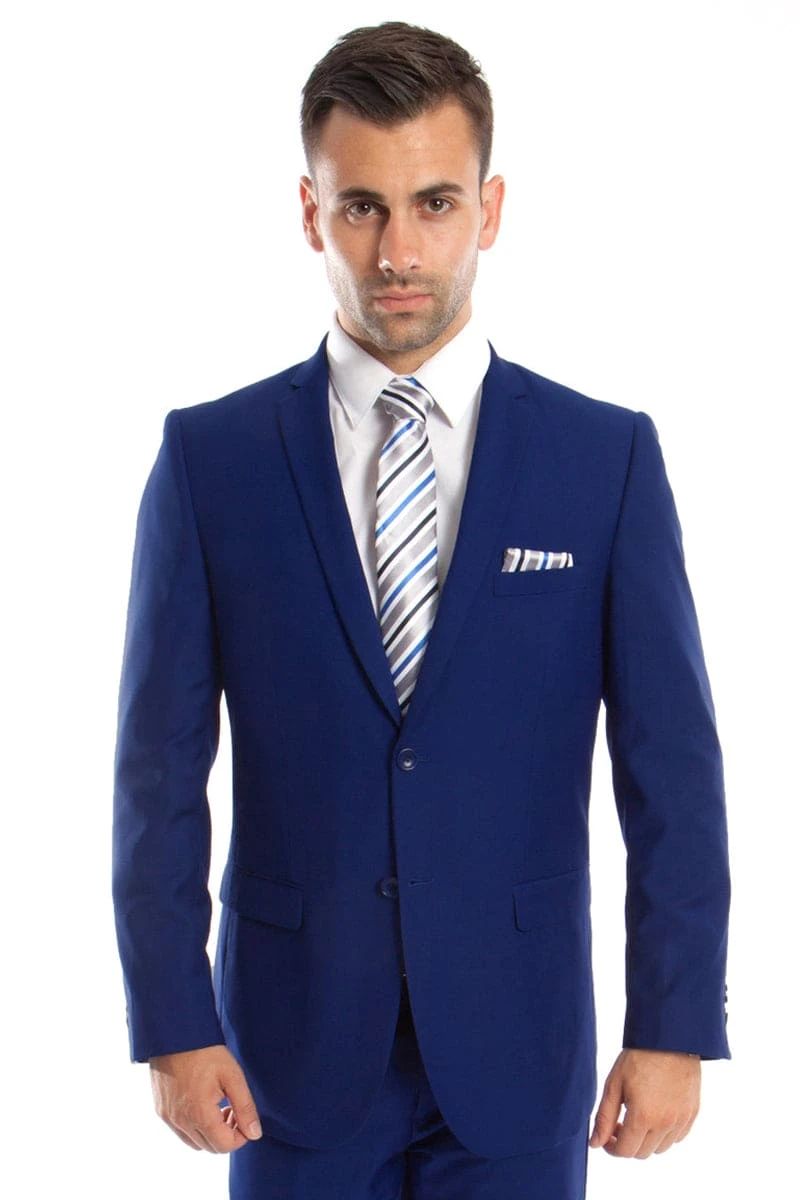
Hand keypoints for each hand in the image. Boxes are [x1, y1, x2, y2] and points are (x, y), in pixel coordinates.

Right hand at [149, 1043, 263, 1152]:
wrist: (175, 1034)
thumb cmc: (205, 1052)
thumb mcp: (233, 1076)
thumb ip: (245, 1107)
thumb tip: (254, 1133)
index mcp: (199, 1114)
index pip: (224, 1146)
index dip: (240, 1136)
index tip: (243, 1115)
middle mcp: (181, 1121)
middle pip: (210, 1147)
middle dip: (226, 1134)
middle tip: (233, 1109)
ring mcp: (168, 1117)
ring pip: (195, 1143)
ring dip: (210, 1133)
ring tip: (218, 1106)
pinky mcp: (161, 1111)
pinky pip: (181, 1132)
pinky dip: (195, 1126)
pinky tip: (202, 1103)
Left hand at [589, 1048, 700, 1157]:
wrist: (669, 1038)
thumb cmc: (639, 1057)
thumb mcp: (614, 1084)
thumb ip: (604, 1117)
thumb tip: (595, 1143)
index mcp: (643, 1116)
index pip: (625, 1151)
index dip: (611, 1147)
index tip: (606, 1135)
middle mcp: (665, 1124)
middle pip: (642, 1153)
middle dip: (627, 1143)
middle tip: (620, 1122)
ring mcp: (681, 1120)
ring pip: (660, 1148)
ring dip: (646, 1140)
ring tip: (639, 1115)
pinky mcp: (693, 1113)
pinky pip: (677, 1137)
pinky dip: (665, 1134)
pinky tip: (656, 1113)